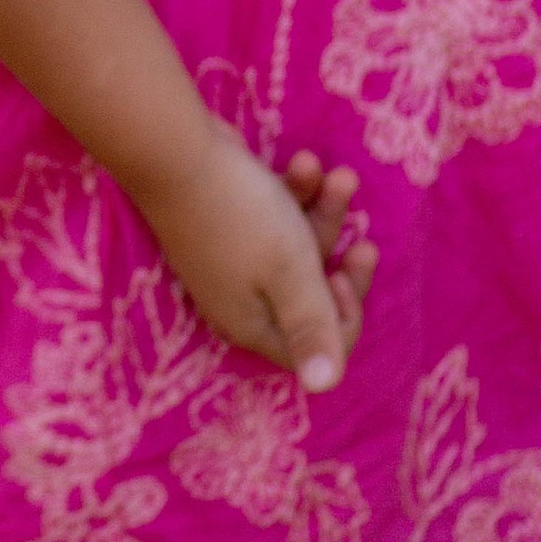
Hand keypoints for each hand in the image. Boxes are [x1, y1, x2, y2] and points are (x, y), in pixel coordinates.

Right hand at [132, 130, 371, 391]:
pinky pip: (279, 217)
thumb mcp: (291, 274)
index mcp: (254, 324)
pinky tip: (303, 164)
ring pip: (300, 246)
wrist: (177, 151)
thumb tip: (323, 390)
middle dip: (340, 256)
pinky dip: (296, 194)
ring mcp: (236, 259)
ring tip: (337, 175)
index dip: (341, 316)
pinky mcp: (232, 222)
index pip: (313, 346)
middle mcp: (244, 299)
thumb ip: (312, 330)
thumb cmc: (242, 217)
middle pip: (310, 293)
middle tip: (364, 235)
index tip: (341, 275)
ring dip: (325, 212)